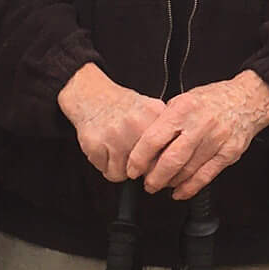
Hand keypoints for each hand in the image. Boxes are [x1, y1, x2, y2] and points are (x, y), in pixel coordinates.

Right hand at [58, 63, 166, 181]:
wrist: (92, 96)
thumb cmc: (123, 109)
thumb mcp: (150, 111)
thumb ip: (166, 133)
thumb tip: (175, 163)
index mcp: (154, 114)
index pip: (167, 153)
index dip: (163, 164)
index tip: (159, 166)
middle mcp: (136, 123)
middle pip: (147, 168)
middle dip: (142, 168)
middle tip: (135, 156)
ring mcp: (114, 134)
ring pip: (125, 173)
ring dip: (122, 168)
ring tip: (118, 149)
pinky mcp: (96, 144)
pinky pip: (107, 171)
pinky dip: (106, 165)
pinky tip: (106, 150)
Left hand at [128, 71, 268, 198]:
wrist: (247, 100)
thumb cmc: (213, 100)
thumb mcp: (184, 99)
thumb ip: (165, 120)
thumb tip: (143, 144)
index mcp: (184, 109)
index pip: (154, 138)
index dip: (140, 158)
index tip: (133, 169)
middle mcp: (200, 124)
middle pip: (171, 160)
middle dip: (154, 177)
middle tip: (147, 183)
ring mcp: (216, 140)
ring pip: (187, 171)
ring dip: (170, 183)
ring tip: (162, 185)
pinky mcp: (228, 153)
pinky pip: (205, 176)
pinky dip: (190, 188)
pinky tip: (180, 191)